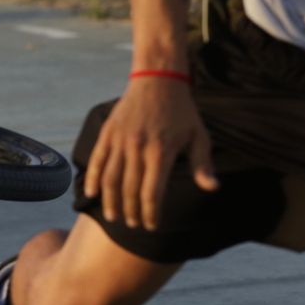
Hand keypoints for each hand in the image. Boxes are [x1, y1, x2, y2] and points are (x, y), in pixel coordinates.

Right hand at [84, 78, 218, 230]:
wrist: (158, 78)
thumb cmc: (182, 110)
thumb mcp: (198, 135)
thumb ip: (203, 164)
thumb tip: (212, 189)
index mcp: (161, 152)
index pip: (152, 193)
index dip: (151, 214)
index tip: (152, 225)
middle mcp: (138, 148)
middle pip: (130, 190)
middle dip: (131, 212)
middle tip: (133, 225)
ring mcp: (121, 140)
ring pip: (111, 179)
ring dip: (111, 202)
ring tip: (113, 217)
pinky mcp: (108, 132)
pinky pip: (97, 160)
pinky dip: (93, 179)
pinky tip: (92, 194)